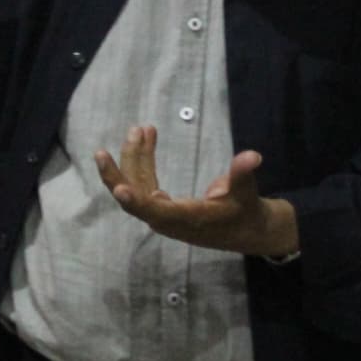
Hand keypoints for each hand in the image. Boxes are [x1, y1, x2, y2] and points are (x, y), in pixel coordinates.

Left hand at [94, 126, 298, 258]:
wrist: (247, 230)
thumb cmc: (246, 213)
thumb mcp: (247, 195)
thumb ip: (243, 175)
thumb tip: (252, 156)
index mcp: (186, 220)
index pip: (155, 212)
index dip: (135, 201)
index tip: (120, 188)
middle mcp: (167, 220)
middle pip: (134, 197)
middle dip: (122, 169)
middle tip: (108, 147)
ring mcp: (162, 214)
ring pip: (137, 186)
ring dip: (135, 158)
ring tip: (139, 129)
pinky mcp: (163, 207)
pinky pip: (145, 183)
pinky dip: (144, 161)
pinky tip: (146, 138)